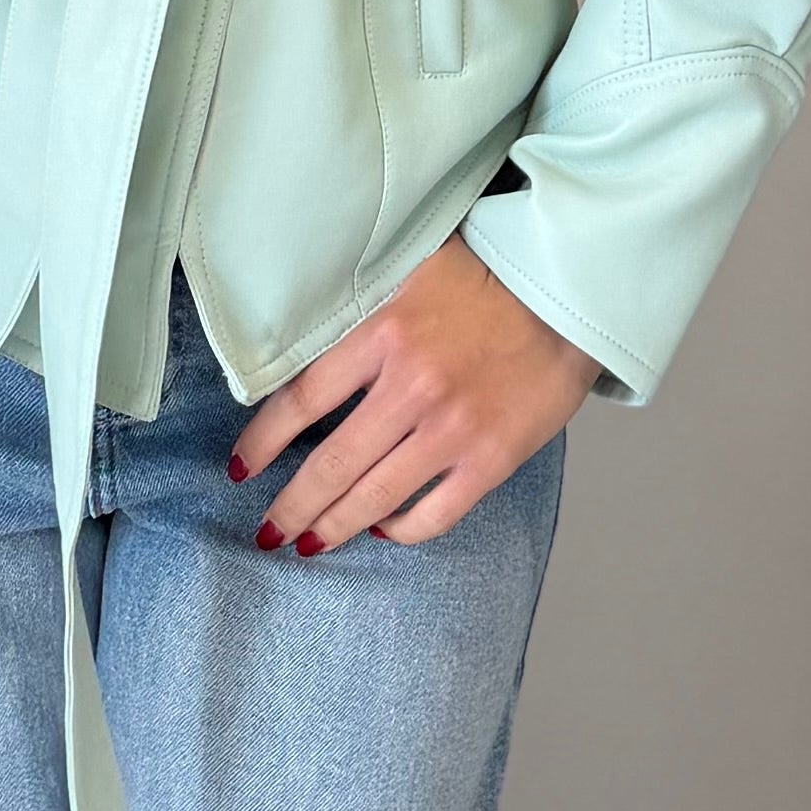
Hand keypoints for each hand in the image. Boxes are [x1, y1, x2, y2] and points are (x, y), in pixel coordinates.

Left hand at [228, 234, 596, 554]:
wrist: (569, 294)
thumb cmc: (487, 275)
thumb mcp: (410, 266)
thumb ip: (359, 300)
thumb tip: (298, 331)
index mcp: (384, 333)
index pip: (300, 400)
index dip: (262, 442)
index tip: (241, 468)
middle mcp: (412, 386)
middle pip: (330, 463)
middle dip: (290, 505)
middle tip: (266, 530)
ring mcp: (453, 428)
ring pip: (375, 496)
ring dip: (333, 526)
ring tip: (306, 544)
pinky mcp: (492, 458)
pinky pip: (435, 512)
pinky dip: (402, 529)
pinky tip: (383, 530)